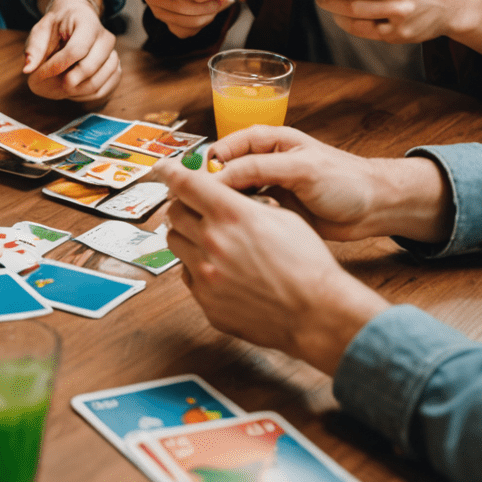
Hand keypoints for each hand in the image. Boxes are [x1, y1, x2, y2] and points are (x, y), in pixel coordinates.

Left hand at [24, 0, 119, 100]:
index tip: (38, 74)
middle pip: (88, 68)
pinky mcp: (115, 70)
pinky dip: (83, 97)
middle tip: (44, 84)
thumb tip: (28, 69)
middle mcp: (106, 39)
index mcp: (88, 23)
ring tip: (55, 86)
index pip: (77, 50)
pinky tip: (69, 91)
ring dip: (73, 91)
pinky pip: (102, 91)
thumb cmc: (57, 26)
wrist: (76, 20)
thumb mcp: (41, 29)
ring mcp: (113, 55)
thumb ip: (34, 47)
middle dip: (64, 81)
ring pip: (96, 83)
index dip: (56, 66)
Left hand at [158, 158, 388, 373]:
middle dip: (183, 206)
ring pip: (175, 243)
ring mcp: (206, 275)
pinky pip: (187, 276)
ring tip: (209, 240)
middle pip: (174, 212)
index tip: (163, 168)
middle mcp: (212, 242)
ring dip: (186, 236)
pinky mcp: (207, 303)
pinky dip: (198, 268)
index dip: (170, 171)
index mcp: (231, 215)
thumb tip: (220, 194)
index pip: (185, 183)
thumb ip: (243, 202)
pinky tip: (221, 270)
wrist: (318, 313)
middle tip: (195, 208)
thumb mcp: (281, 216)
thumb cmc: (308, 264)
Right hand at [207, 126, 454, 242]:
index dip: (203, 167)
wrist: (376, 207)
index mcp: (265, 140)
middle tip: (193, 211)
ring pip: (231, 196)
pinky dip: (237, 222)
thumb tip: (218, 177)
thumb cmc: (345, 179)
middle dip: (207, 190)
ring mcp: (267, 187)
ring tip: (209, 225)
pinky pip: (246, 214)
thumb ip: (258, 168)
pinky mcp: (274, 211)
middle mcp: (262, 161)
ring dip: (221, 208)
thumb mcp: (300, 168)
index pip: (222, 149)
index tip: (185, 186)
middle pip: (221, 173)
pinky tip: (232, 234)